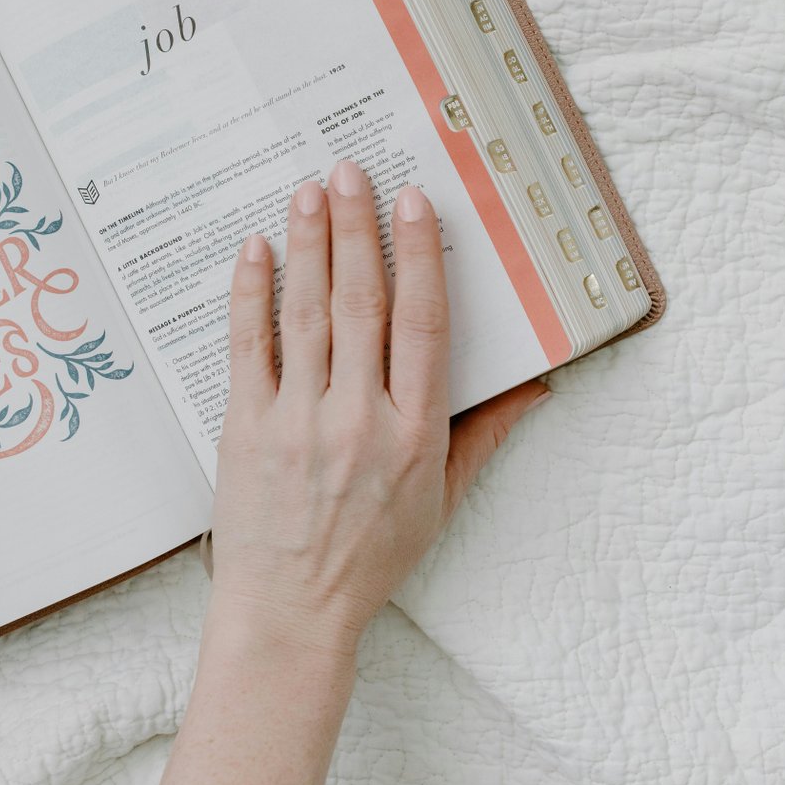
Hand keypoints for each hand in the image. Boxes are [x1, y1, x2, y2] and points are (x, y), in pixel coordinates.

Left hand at [159, 160, 547, 784]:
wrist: (291, 614)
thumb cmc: (371, 558)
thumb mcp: (442, 500)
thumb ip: (485, 434)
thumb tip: (538, 386)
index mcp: (415, 432)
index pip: (422, 323)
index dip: (419, 255)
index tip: (412, 203)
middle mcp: (360, 419)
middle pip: (362, 303)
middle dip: (356, 228)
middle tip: (349, 171)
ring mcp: (299, 422)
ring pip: (308, 314)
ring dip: (308, 245)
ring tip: (307, 191)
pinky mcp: (246, 430)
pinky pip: (249, 348)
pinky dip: (251, 295)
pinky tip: (254, 251)